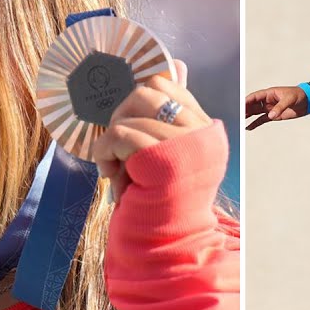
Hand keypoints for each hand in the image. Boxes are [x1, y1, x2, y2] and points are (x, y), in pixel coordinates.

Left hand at [91, 60, 208, 200]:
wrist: (166, 246)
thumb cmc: (159, 202)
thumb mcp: (164, 153)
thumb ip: (168, 116)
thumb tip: (176, 64)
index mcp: (206, 131)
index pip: (169, 85)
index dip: (138, 100)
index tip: (127, 129)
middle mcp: (203, 134)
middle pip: (146, 91)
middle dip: (121, 115)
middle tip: (117, 149)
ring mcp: (186, 145)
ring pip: (130, 111)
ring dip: (110, 138)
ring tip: (113, 167)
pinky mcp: (163, 159)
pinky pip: (119, 134)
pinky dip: (104, 152)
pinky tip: (110, 174)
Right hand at [244, 85, 309, 129]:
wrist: (308, 101)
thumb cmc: (299, 95)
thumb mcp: (290, 99)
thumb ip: (280, 107)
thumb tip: (270, 115)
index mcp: (270, 93)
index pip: (255, 97)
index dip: (247, 101)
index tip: (240, 106)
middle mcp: (268, 101)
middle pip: (253, 105)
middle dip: (245, 109)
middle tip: (237, 115)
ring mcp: (270, 108)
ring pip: (255, 112)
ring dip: (248, 116)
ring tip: (239, 121)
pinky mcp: (274, 115)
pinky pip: (262, 120)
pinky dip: (255, 123)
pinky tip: (248, 127)